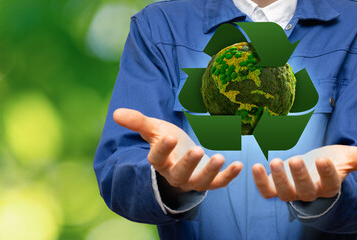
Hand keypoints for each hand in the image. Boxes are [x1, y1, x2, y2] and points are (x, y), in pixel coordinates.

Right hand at [113, 108, 242, 192]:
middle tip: (196, 150)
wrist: (181, 155)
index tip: (168, 136)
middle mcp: (175, 174)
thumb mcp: (153, 129)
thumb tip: (116, 113)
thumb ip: (137, 121)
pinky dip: (228, 176)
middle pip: (179, 174)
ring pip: (200, 182)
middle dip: (188, 163)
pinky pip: (218, 183)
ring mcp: (192, 180)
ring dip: (211, 172)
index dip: (162, 149)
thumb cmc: (166, 141)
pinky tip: (240, 165)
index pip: (157, 158)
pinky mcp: (208, 181)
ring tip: (220, 157)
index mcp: (159, 161)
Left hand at [252, 144, 356, 201]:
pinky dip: (260, 182)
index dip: (327, 173)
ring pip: (285, 193)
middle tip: (294, 159)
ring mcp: (293, 193)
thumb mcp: (350, 157)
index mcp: (331, 186)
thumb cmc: (335, 162)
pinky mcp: (277, 189)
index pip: (331, 183)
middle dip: (300, 176)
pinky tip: (254, 167)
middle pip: (306, 190)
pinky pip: (267, 192)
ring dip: (278, 179)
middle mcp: (311, 193)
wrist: (316, 168)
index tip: (324, 158)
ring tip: (275, 161)